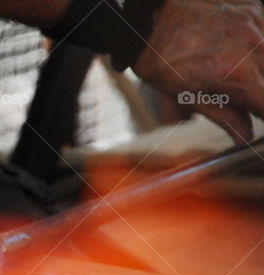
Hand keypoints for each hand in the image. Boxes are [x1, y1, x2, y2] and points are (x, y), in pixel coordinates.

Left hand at [133, 0, 263, 141]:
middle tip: (237, 91)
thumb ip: (226, 117)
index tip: (256, 115)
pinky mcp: (252, 7)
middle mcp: (253, 47)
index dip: (261, 113)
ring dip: (258, 66)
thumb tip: (245, 136)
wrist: (147, 22)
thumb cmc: (161, 62)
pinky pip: (263, 31)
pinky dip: (253, 43)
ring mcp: (255, 23)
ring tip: (229, 65)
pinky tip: (231, 45)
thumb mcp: (189, 97)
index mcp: (237, 76)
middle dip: (257, 90)